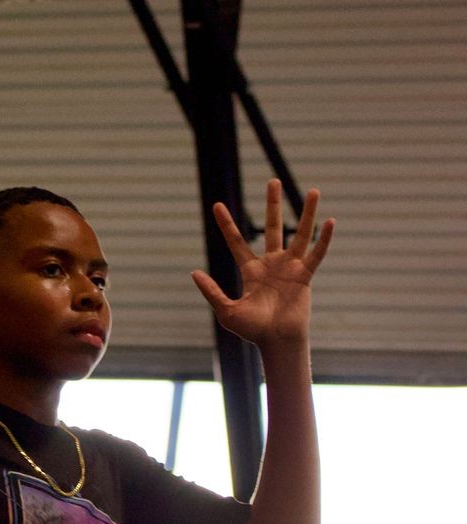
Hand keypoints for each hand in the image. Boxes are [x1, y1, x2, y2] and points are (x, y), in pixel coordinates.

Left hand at [193, 180, 333, 347]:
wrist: (276, 342)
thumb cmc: (252, 331)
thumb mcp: (226, 310)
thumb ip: (211, 292)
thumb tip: (194, 272)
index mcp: (251, 271)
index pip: (237, 242)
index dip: (227, 224)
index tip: (217, 205)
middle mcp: (272, 264)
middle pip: (272, 227)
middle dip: (273, 205)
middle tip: (273, 182)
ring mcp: (291, 268)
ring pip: (300, 234)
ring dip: (307, 213)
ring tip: (314, 191)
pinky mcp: (305, 276)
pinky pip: (316, 254)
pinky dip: (323, 239)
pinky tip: (329, 221)